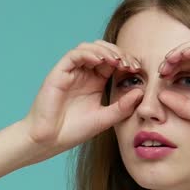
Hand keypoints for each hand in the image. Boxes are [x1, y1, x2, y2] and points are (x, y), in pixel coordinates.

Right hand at [22, 40, 143, 157]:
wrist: (49, 140)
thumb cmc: (74, 131)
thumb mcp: (105, 119)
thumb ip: (122, 107)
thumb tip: (141, 91)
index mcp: (95, 82)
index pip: (113, 62)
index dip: (126, 61)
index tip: (137, 69)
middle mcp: (84, 74)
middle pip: (102, 50)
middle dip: (119, 53)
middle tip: (130, 64)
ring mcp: (71, 72)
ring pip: (89, 48)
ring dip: (105, 51)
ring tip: (117, 61)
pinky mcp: (59, 73)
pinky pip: (74, 55)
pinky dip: (88, 54)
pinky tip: (101, 61)